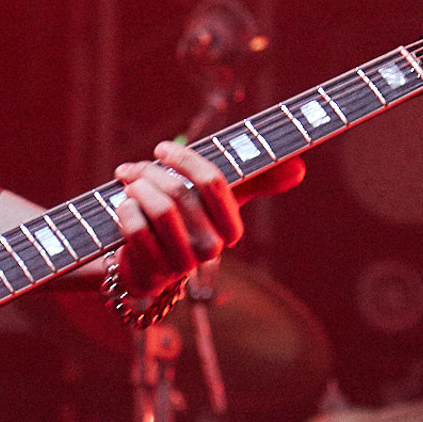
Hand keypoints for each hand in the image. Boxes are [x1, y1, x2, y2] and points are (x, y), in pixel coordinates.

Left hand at [110, 141, 304, 303]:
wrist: (148, 264)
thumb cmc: (184, 222)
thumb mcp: (218, 201)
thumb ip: (256, 180)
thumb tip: (300, 166)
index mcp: (230, 230)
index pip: (213, 182)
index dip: (185, 159)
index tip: (162, 148)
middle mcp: (210, 250)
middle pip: (180, 193)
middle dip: (151, 172)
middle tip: (134, 169)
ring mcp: (181, 265)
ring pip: (158, 208)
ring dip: (136, 188)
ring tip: (127, 185)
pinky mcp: (151, 273)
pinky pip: (137, 229)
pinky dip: (125, 210)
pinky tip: (122, 207)